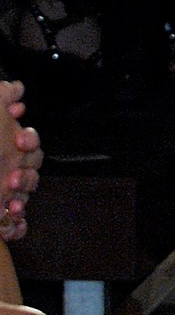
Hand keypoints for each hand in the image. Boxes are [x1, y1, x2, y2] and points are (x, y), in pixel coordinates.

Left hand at [0, 79, 39, 243]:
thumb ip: (1, 98)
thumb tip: (16, 89)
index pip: (27, 141)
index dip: (28, 140)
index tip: (18, 141)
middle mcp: (1, 166)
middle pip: (31, 168)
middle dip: (27, 173)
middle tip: (13, 178)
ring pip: (25, 195)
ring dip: (22, 199)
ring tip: (11, 205)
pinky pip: (14, 223)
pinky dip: (17, 226)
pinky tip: (12, 221)